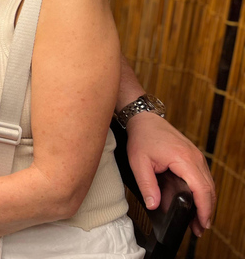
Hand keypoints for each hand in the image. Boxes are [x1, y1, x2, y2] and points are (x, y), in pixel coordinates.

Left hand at [126, 112, 215, 236]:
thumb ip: (147, 185)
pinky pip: (202, 178)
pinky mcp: (193, 157)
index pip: (201, 188)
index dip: (204, 209)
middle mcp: (195, 157)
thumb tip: (154, 205)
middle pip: (209, 189)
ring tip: (198, 221)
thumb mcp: (138, 163)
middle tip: (200, 228)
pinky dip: (202, 192)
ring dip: (205, 203)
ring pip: (208, 184)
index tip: (202, 223)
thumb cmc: (142, 137)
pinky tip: (195, 203)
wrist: (145, 119)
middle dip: (207, 211)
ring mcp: (197, 156)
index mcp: (184, 159)